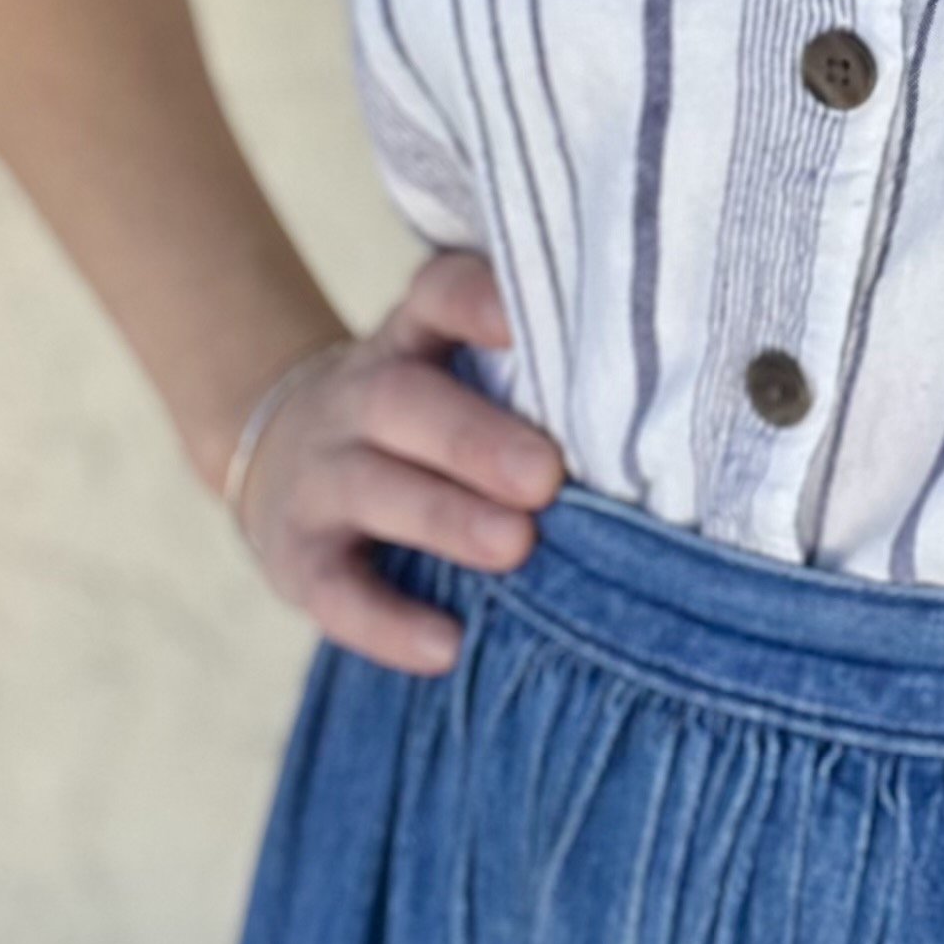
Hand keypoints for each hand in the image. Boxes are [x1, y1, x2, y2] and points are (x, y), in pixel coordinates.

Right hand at [235, 246, 565, 675]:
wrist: (282, 456)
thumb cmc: (423, 414)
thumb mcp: (454, 370)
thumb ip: (533, 379)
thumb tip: (661, 410)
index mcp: (412, 338)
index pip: (437, 297)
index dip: (475, 303)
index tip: (522, 325)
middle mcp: (358, 396)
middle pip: (402, 400)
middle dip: (474, 439)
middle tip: (547, 476)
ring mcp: (319, 475)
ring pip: (371, 489)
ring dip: (444, 518)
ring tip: (516, 547)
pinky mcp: (297, 557)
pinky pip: (334, 591)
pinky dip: (386, 621)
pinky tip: (445, 646)